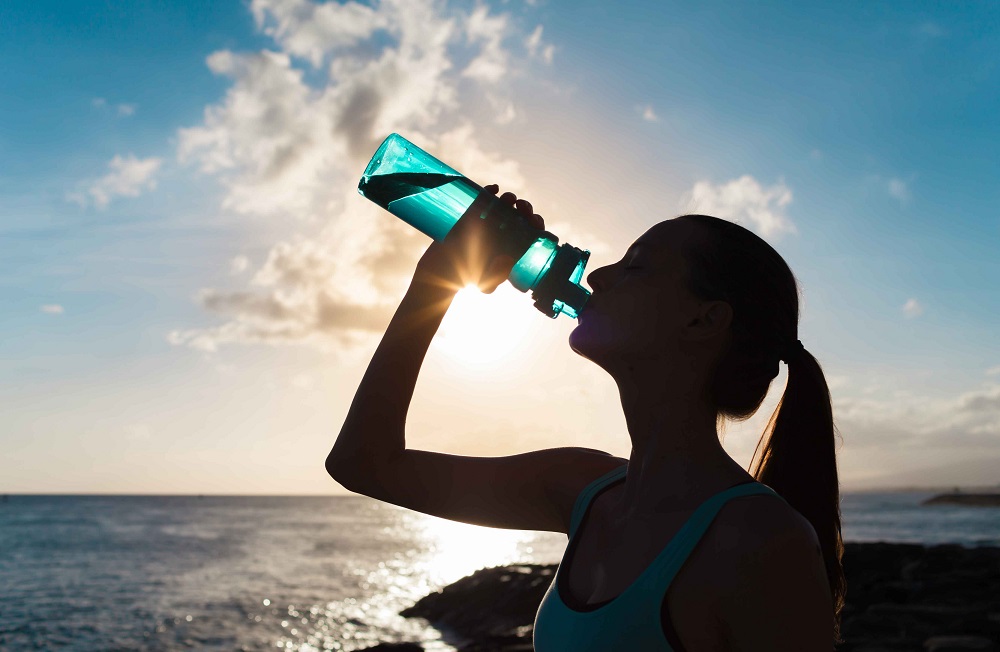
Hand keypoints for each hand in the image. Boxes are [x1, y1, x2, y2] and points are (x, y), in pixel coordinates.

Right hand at [413, 184, 544, 293]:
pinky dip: (490, 191)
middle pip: (521, 215)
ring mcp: (488, 221)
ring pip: (505, 205)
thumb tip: (507, 261)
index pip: (531, 232)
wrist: (442, 270)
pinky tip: (494, 188)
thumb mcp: (485, 282)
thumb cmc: (468, 278)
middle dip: (525, 209)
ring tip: (509, 199)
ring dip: (510, 199)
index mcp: (512, 246)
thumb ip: (497, 277)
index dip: (536, 224)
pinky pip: (484, 198)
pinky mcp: (472, 214)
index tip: (533, 221)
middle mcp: (503, 232)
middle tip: (522, 208)